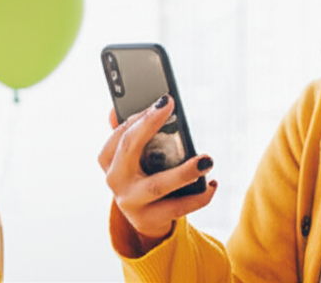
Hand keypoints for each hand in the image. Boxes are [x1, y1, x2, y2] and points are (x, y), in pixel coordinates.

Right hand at [98, 96, 216, 250]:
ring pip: (157, 185)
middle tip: (172, 109)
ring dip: (184, 172)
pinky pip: (177, 208)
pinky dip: (199, 196)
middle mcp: (115, 179)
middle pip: (130, 149)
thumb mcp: (134, 156)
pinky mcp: (149, 219)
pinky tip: (211, 184)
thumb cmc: (143, 176)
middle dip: (150, 126)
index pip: (120, 133)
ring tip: (206, 160)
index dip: (141, 116)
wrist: (146, 219)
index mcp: (109, 159)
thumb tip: (115, 109)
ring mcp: (130, 202)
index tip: (165, 101)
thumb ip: (129, 131)